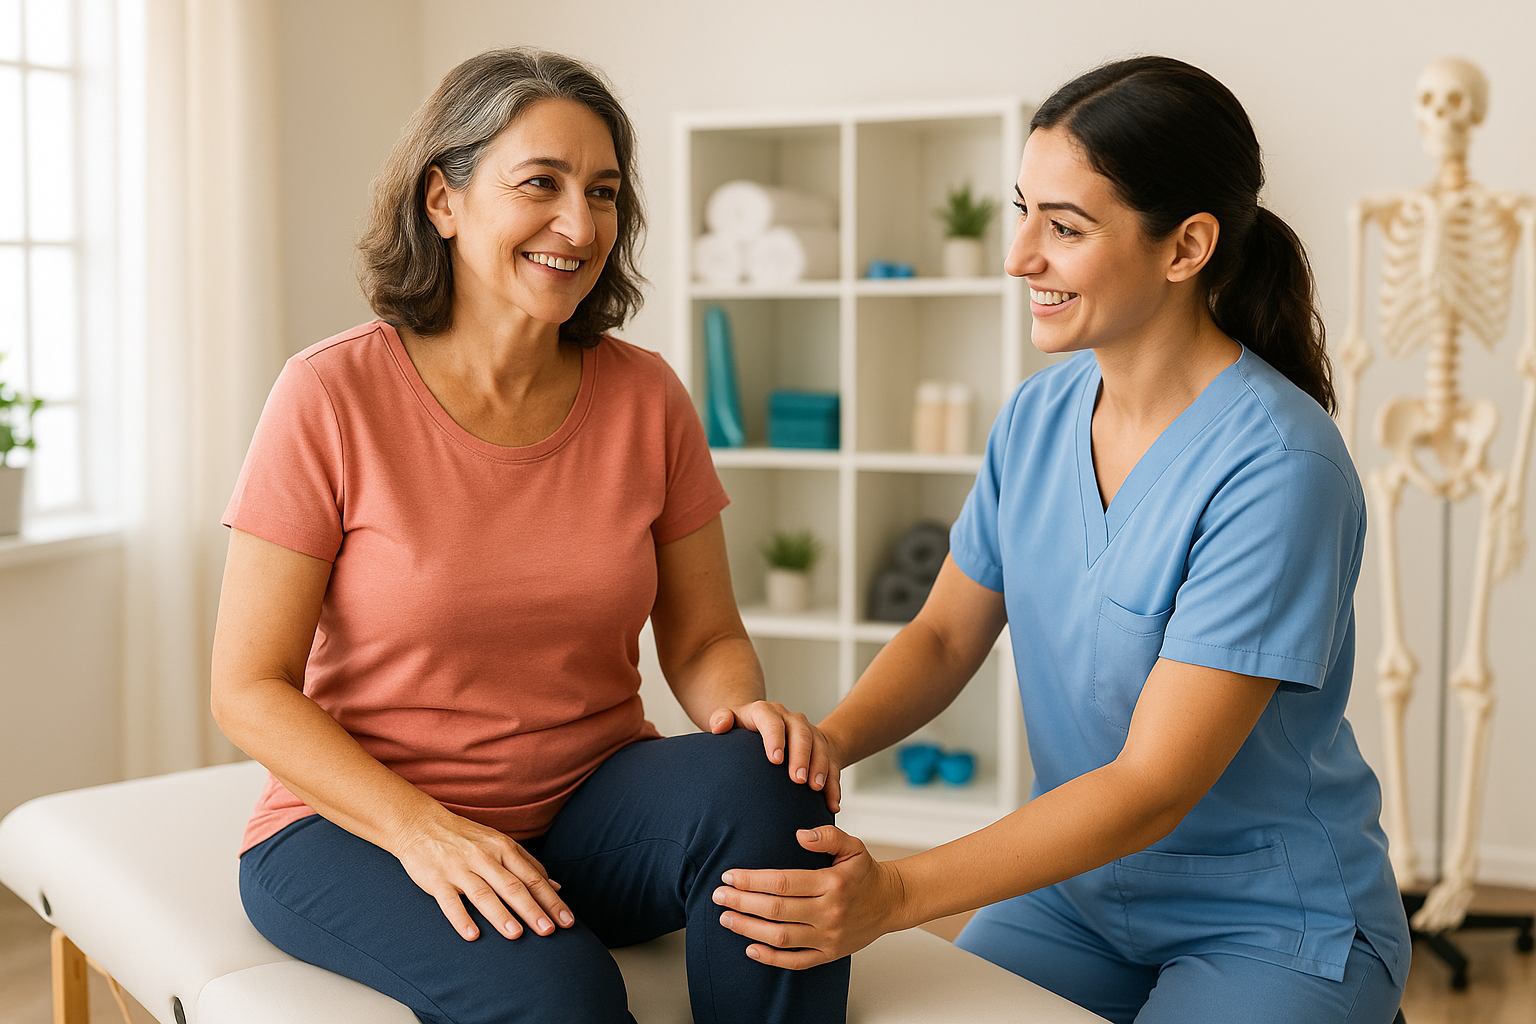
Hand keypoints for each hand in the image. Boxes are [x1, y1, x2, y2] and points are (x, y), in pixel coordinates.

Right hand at [394, 813, 574, 941]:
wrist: (420, 824)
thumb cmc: (466, 838)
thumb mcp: (500, 843)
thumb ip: (528, 864)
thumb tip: (556, 887)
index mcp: (504, 849)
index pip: (533, 878)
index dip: (551, 900)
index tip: (567, 920)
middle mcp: (484, 858)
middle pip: (513, 886)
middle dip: (533, 910)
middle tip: (549, 931)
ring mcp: (459, 868)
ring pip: (484, 894)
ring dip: (501, 915)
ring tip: (517, 935)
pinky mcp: (436, 879)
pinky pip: (449, 901)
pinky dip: (461, 918)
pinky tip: (472, 935)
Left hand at [710, 701, 842, 810]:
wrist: (771, 726)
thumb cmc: (746, 729)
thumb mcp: (733, 720)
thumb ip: (722, 719)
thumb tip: (719, 726)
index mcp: (767, 712)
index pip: (771, 720)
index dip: (774, 737)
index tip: (775, 760)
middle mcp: (790, 719)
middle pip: (800, 733)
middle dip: (801, 756)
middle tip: (798, 780)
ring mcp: (809, 732)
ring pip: (820, 747)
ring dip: (820, 768)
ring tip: (816, 788)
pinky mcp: (823, 747)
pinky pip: (833, 764)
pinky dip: (833, 784)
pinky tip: (832, 803)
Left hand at [712, 825, 902, 968]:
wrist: (891, 902)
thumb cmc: (865, 872)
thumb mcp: (853, 846)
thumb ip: (827, 836)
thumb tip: (799, 835)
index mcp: (832, 884)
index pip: (784, 883)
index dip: (752, 880)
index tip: (729, 876)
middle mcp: (829, 912)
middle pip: (776, 910)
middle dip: (742, 903)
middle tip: (718, 896)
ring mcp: (828, 937)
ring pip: (781, 937)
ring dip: (748, 929)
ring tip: (726, 918)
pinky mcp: (829, 954)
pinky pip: (796, 962)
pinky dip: (771, 958)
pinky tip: (750, 948)